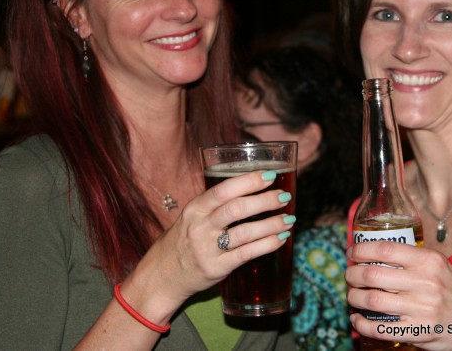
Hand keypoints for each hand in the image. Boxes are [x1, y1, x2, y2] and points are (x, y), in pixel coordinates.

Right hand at [125, 169, 294, 317]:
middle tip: (285, 196)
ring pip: (245, 233)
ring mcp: (208, 249)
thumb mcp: (193, 217)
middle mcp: (200, 227)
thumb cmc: (183, 241)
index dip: (248, 181)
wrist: (161, 276)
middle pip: (237, 209)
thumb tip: (254, 187)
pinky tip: (280, 238)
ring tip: (289, 219)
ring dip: (271, 224)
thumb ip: (217, 204)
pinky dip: (267, 245)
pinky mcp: (217, 268)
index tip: (270, 175)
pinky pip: (246, 254)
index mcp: (195, 209)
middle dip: (265, 201)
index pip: (223, 190)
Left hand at [346, 241, 451, 350]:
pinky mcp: (419, 332)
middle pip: (372, 275)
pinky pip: (380, 328)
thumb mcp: (439, 266)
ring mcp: (422, 309)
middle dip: (352, 275)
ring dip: (354, 298)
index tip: (352, 252)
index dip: (361, 249)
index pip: (385, 249)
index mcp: (429, 261)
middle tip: (349, 276)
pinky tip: (357, 319)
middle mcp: (425, 283)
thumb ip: (411, 259)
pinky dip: (362, 324)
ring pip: (372, 300)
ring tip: (352, 296)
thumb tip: (373, 253)